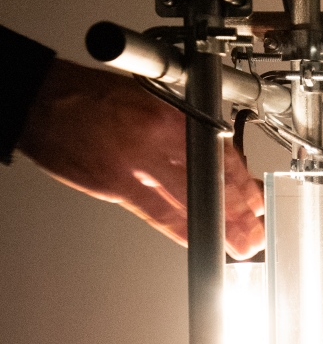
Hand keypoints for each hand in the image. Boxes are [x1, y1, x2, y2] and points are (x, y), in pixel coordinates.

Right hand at [18, 59, 264, 258]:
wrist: (45, 100)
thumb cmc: (94, 98)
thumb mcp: (149, 100)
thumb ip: (180, 127)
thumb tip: (212, 153)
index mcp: (167, 114)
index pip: (217, 152)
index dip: (241, 182)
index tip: (256, 199)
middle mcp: (155, 138)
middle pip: (209, 180)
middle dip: (238, 211)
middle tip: (256, 230)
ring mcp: (135, 163)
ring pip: (188, 200)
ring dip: (219, 226)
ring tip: (239, 245)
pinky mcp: (114, 184)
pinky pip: (157, 212)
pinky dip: (182, 229)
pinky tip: (201, 240)